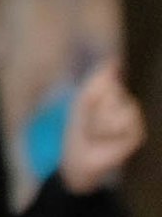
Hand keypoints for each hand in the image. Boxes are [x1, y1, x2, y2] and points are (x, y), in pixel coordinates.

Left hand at [61, 63, 144, 188]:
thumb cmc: (80, 127)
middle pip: (113, 88)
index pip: (116, 72)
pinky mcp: (138, 134)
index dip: (105, 77)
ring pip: (119, 105)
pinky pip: (124, 121)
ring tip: (97, 129)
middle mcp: (130, 102)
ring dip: (99, 119)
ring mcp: (136, 118)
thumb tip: (113, 60)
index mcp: (118, 91)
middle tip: (91, 118)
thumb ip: (99, 79)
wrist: (78, 157)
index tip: (97, 87)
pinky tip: (105, 138)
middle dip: (94, 104)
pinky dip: (106, 130)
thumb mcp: (83, 99)